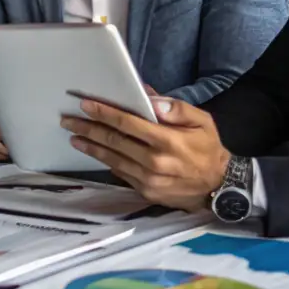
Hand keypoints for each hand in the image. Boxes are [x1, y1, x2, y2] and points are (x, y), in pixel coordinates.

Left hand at [61, 96, 230, 210]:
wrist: (220, 186)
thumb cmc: (208, 149)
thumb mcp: (202, 121)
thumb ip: (176, 108)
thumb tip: (149, 97)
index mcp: (167, 140)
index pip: (128, 123)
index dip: (104, 113)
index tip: (86, 105)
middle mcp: (154, 161)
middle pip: (114, 141)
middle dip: (88, 129)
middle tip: (68, 120)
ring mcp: (148, 179)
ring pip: (112, 159)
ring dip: (91, 147)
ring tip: (74, 138)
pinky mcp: (146, 191)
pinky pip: (121, 174)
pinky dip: (106, 162)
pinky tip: (95, 153)